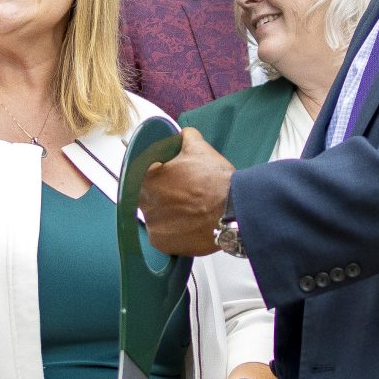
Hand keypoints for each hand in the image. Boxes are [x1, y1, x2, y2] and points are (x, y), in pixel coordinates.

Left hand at [139, 129, 235, 256]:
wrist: (233, 211)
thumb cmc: (215, 180)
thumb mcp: (200, 148)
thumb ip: (185, 137)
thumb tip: (181, 134)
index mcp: (148, 177)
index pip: (147, 175)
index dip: (163, 176)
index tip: (175, 180)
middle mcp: (144, 201)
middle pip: (149, 197)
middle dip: (164, 195)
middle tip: (185, 196)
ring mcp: (152, 224)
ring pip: (156, 217)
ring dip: (168, 214)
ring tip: (190, 213)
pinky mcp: (161, 243)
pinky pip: (162, 236)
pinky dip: (172, 232)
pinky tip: (188, 226)